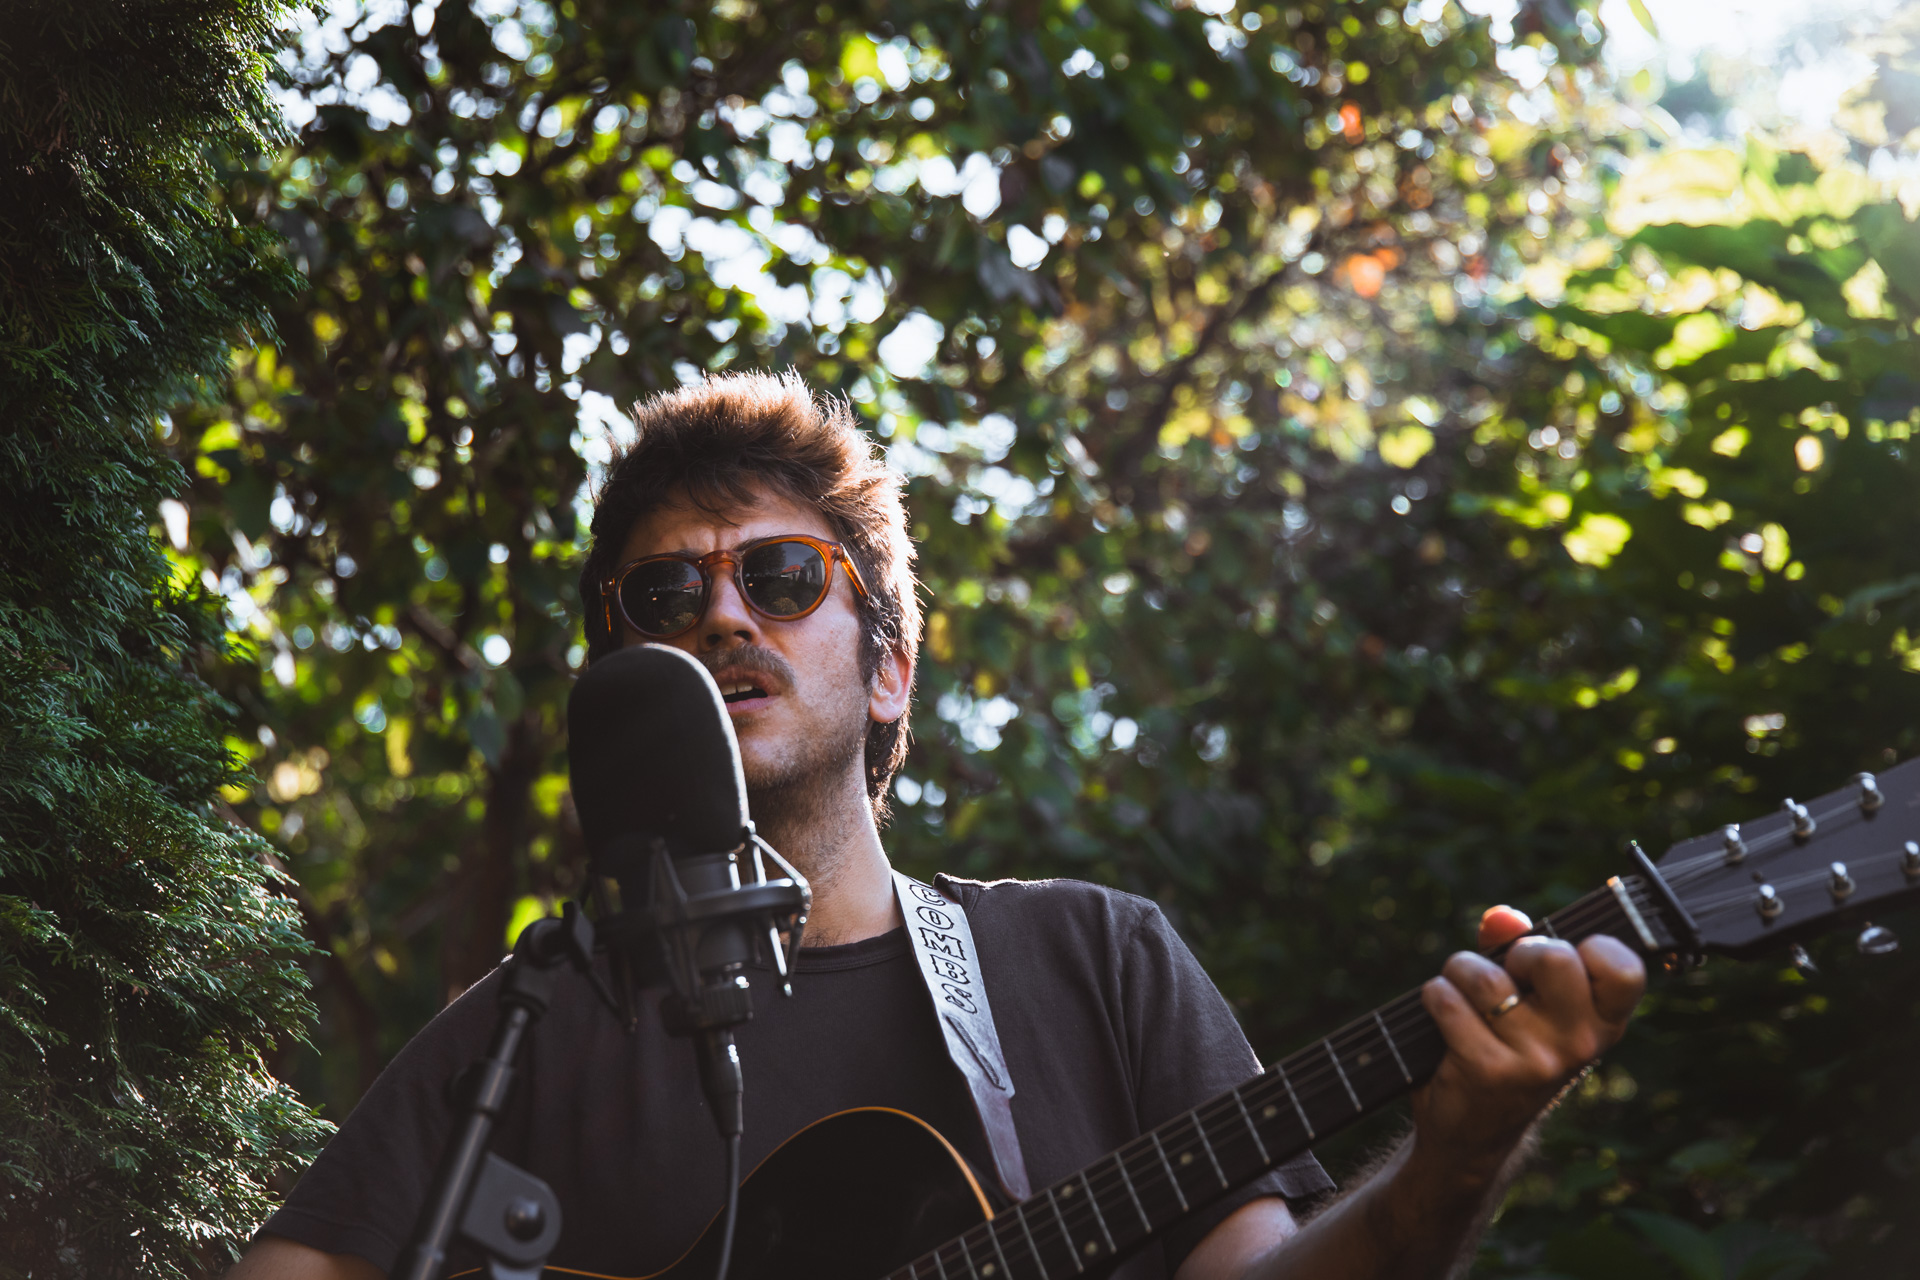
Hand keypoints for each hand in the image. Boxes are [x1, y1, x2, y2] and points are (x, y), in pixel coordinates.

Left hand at [1409, 905, 1645, 1180]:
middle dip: (1516, 952)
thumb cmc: (1506, 1047)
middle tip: (1507, 979)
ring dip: (1460, 974)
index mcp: (1603, 1024)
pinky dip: (1434, 998)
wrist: (1472, 1131)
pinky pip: (1446, 998)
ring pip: (1484, 975)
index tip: (1565, 954)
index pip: (1624, 968)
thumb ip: (1516, 947)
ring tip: (1467, 1001)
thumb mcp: (1529, 1001)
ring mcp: (1536, 1061)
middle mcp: (1579, 1044)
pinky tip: (1444, 1022)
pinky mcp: (1488, 1070)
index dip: (1591, 946)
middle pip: (1553, 956)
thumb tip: (1502, 917)